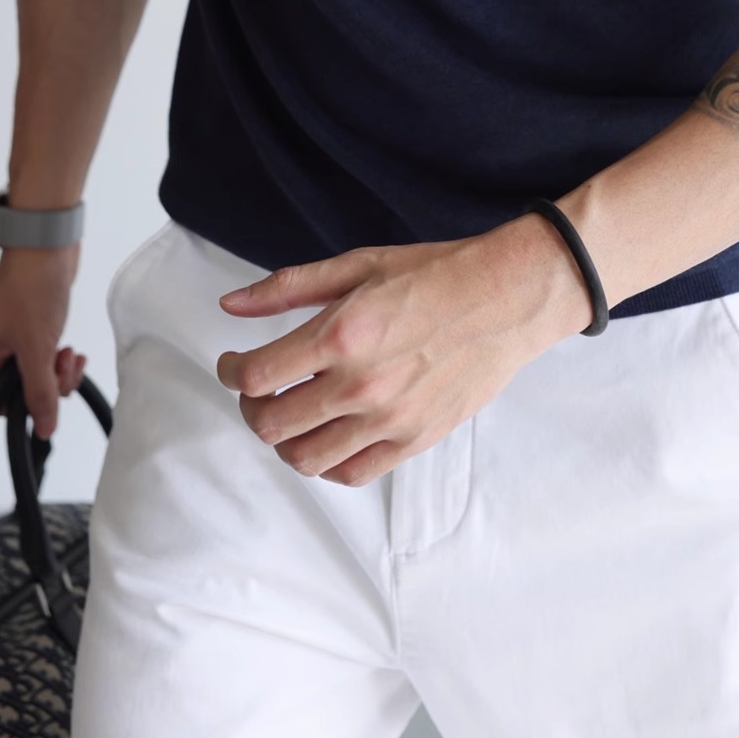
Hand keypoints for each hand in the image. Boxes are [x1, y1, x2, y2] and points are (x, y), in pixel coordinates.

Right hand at [0, 244, 85, 439]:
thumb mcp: (37, 347)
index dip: (27, 404)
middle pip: (18, 388)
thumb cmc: (32, 287)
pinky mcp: (27, 326)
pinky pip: (41, 356)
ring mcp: (7, 336)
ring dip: (56, 371)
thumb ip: (41, 391)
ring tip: (70, 354)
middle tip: (63, 365)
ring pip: (34, 373)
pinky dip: (57, 357)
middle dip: (47, 383)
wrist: (47, 245)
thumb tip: (45, 428)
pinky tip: (71, 350)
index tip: (51, 395)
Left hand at [214, 210, 591, 486]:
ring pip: (305, 458)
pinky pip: (352, 473)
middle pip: (270, 424)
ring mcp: (389, 419)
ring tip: (292, 414)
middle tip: (258, 389)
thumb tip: (231, 305)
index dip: (230, 373)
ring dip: (285, 439)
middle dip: (251, 407)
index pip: (255, 376)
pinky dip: (327, 462)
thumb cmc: (437, 275)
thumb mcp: (358, 265)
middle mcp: (360, 384)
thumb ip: (289, 287)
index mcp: (341, 334)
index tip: (234, 364)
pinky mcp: (414, 440)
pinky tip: (329, 434)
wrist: (508, 297)